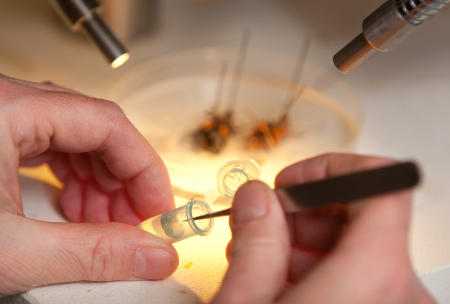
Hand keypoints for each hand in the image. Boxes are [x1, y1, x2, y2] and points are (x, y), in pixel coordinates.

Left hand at [0, 75, 177, 295]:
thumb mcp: (9, 252)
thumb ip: (90, 254)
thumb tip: (153, 255)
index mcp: (5, 108)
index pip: (107, 123)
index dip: (144, 168)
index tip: (157, 207)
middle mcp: (3, 101)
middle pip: (94, 128)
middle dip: (123, 179)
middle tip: (135, 221)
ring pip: (74, 135)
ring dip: (100, 179)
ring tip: (106, 222)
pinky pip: (50, 143)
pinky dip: (73, 176)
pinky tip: (77, 207)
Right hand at [213, 153, 434, 303]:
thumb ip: (253, 242)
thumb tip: (256, 197)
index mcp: (374, 279)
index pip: (383, 182)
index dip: (332, 169)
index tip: (292, 183)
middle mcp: (401, 294)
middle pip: (366, 215)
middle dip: (306, 210)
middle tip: (264, 223)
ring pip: (363, 247)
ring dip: (309, 242)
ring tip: (264, 259)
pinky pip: (364, 276)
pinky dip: (324, 269)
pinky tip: (283, 281)